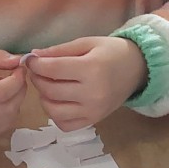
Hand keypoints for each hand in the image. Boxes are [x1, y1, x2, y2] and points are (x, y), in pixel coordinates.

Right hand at [0, 49, 27, 138]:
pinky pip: (5, 124)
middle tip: (17, 76)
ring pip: (11, 117)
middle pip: (10, 107)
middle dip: (20, 89)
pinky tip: (1, 99)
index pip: (3, 91)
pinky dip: (10, 110)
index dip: (17, 79)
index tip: (20, 67)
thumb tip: (19, 60)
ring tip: (7, 86)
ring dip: (16, 100)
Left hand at [25, 36, 147, 131]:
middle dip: (37, 79)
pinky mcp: (93, 121)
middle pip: (50, 90)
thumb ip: (59, 50)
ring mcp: (93, 111)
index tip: (30, 59)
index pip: (52, 69)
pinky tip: (59, 100)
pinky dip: (55, 114)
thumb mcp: (87, 43)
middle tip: (38, 70)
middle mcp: (92, 93)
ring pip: (53, 110)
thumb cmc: (112, 52)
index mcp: (91, 69)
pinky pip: (64, 124)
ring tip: (48, 85)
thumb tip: (33, 56)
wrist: (138, 69)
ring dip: (43, 97)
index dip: (35, 64)